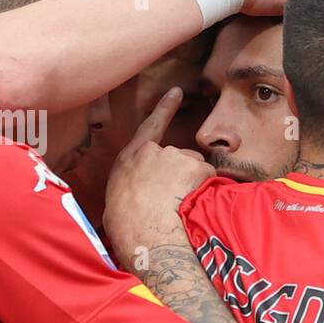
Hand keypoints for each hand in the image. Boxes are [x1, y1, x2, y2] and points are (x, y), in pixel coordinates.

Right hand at [103, 88, 215, 271]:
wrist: (142, 230)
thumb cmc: (125, 225)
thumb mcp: (115, 199)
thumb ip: (130, 185)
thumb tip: (136, 194)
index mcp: (129, 159)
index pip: (149, 126)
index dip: (164, 108)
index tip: (177, 92)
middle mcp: (152, 152)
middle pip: (178, 156)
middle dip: (181, 174)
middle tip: (172, 199)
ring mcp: (174, 156)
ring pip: (194, 167)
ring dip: (192, 182)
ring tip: (179, 203)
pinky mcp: (193, 166)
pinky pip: (207, 177)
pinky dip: (204, 189)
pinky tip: (190, 201)